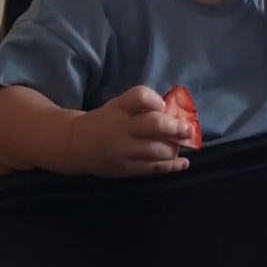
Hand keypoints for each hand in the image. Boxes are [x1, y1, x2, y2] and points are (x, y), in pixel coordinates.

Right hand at [70, 86, 193, 177]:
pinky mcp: (127, 169)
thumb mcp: (118, 105)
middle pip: (153, 125)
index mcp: (119, 107)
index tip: (163, 105)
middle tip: (189, 130)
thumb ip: (142, 106)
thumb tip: (175, 112)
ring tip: (180, 145)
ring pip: (157, 150)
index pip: (140, 97)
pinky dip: (172, 166)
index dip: (156, 100)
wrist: (77, 145)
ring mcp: (124, 151)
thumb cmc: (106, 121)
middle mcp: (121, 128)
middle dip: (176, 127)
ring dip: (174, 147)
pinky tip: (183, 163)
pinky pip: (153, 168)